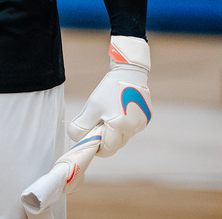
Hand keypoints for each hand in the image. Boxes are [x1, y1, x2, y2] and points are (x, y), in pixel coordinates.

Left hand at [68, 35, 151, 157]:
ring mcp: (141, 124)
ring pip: (123, 137)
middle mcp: (133, 128)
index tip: (89, 141)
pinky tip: (116, 111)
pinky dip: (122, 125)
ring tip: (105, 116)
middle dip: (104, 140)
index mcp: (120, 126)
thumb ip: (83, 125)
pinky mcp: (145, 118)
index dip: (97, 148)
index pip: (107, 150)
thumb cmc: (109, 88)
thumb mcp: (92, 107)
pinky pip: (131, 128)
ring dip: (113, 132)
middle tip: (95, 127)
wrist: (129, 71)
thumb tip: (76, 137)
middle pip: (116, 145)